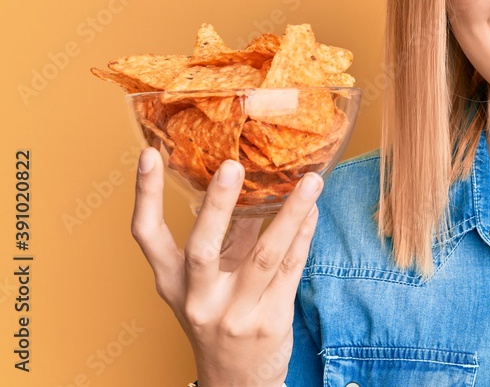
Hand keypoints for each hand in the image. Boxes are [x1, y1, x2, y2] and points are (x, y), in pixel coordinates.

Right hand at [131, 147, 322, 386]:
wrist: (236, 382)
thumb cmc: (220, 317)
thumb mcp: (207, 282)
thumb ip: (225, 236)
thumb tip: (246, 181)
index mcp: (173, 283)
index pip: (147, 236)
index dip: (146, 195)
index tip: (149, 155)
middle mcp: (199, 299)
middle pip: (203, 248)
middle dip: (218, 205)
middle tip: (232, 165)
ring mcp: (235, 313)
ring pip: (264, 256)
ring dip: (289, 214)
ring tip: (310, 181)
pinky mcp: (270, 321)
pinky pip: (290, 270)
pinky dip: (304, 236)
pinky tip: (313, 211)